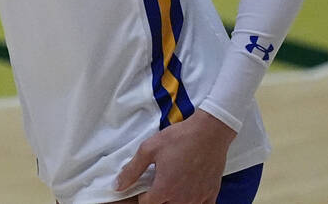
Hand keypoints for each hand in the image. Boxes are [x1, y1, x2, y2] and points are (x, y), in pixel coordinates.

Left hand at [114, 109, 236, 203]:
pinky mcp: (210, 194)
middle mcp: (180, 199)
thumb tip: (117, 186)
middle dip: (159, 199)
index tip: (146, 186)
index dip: (143, 196)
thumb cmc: (180, 138)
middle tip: (161, 183)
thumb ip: (132, 170)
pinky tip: (190, 191)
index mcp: (164, 189)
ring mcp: (197, 198)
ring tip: (174, 185)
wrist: (210, 131)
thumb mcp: (150, 148)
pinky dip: (194, 202)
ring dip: (174, 200)